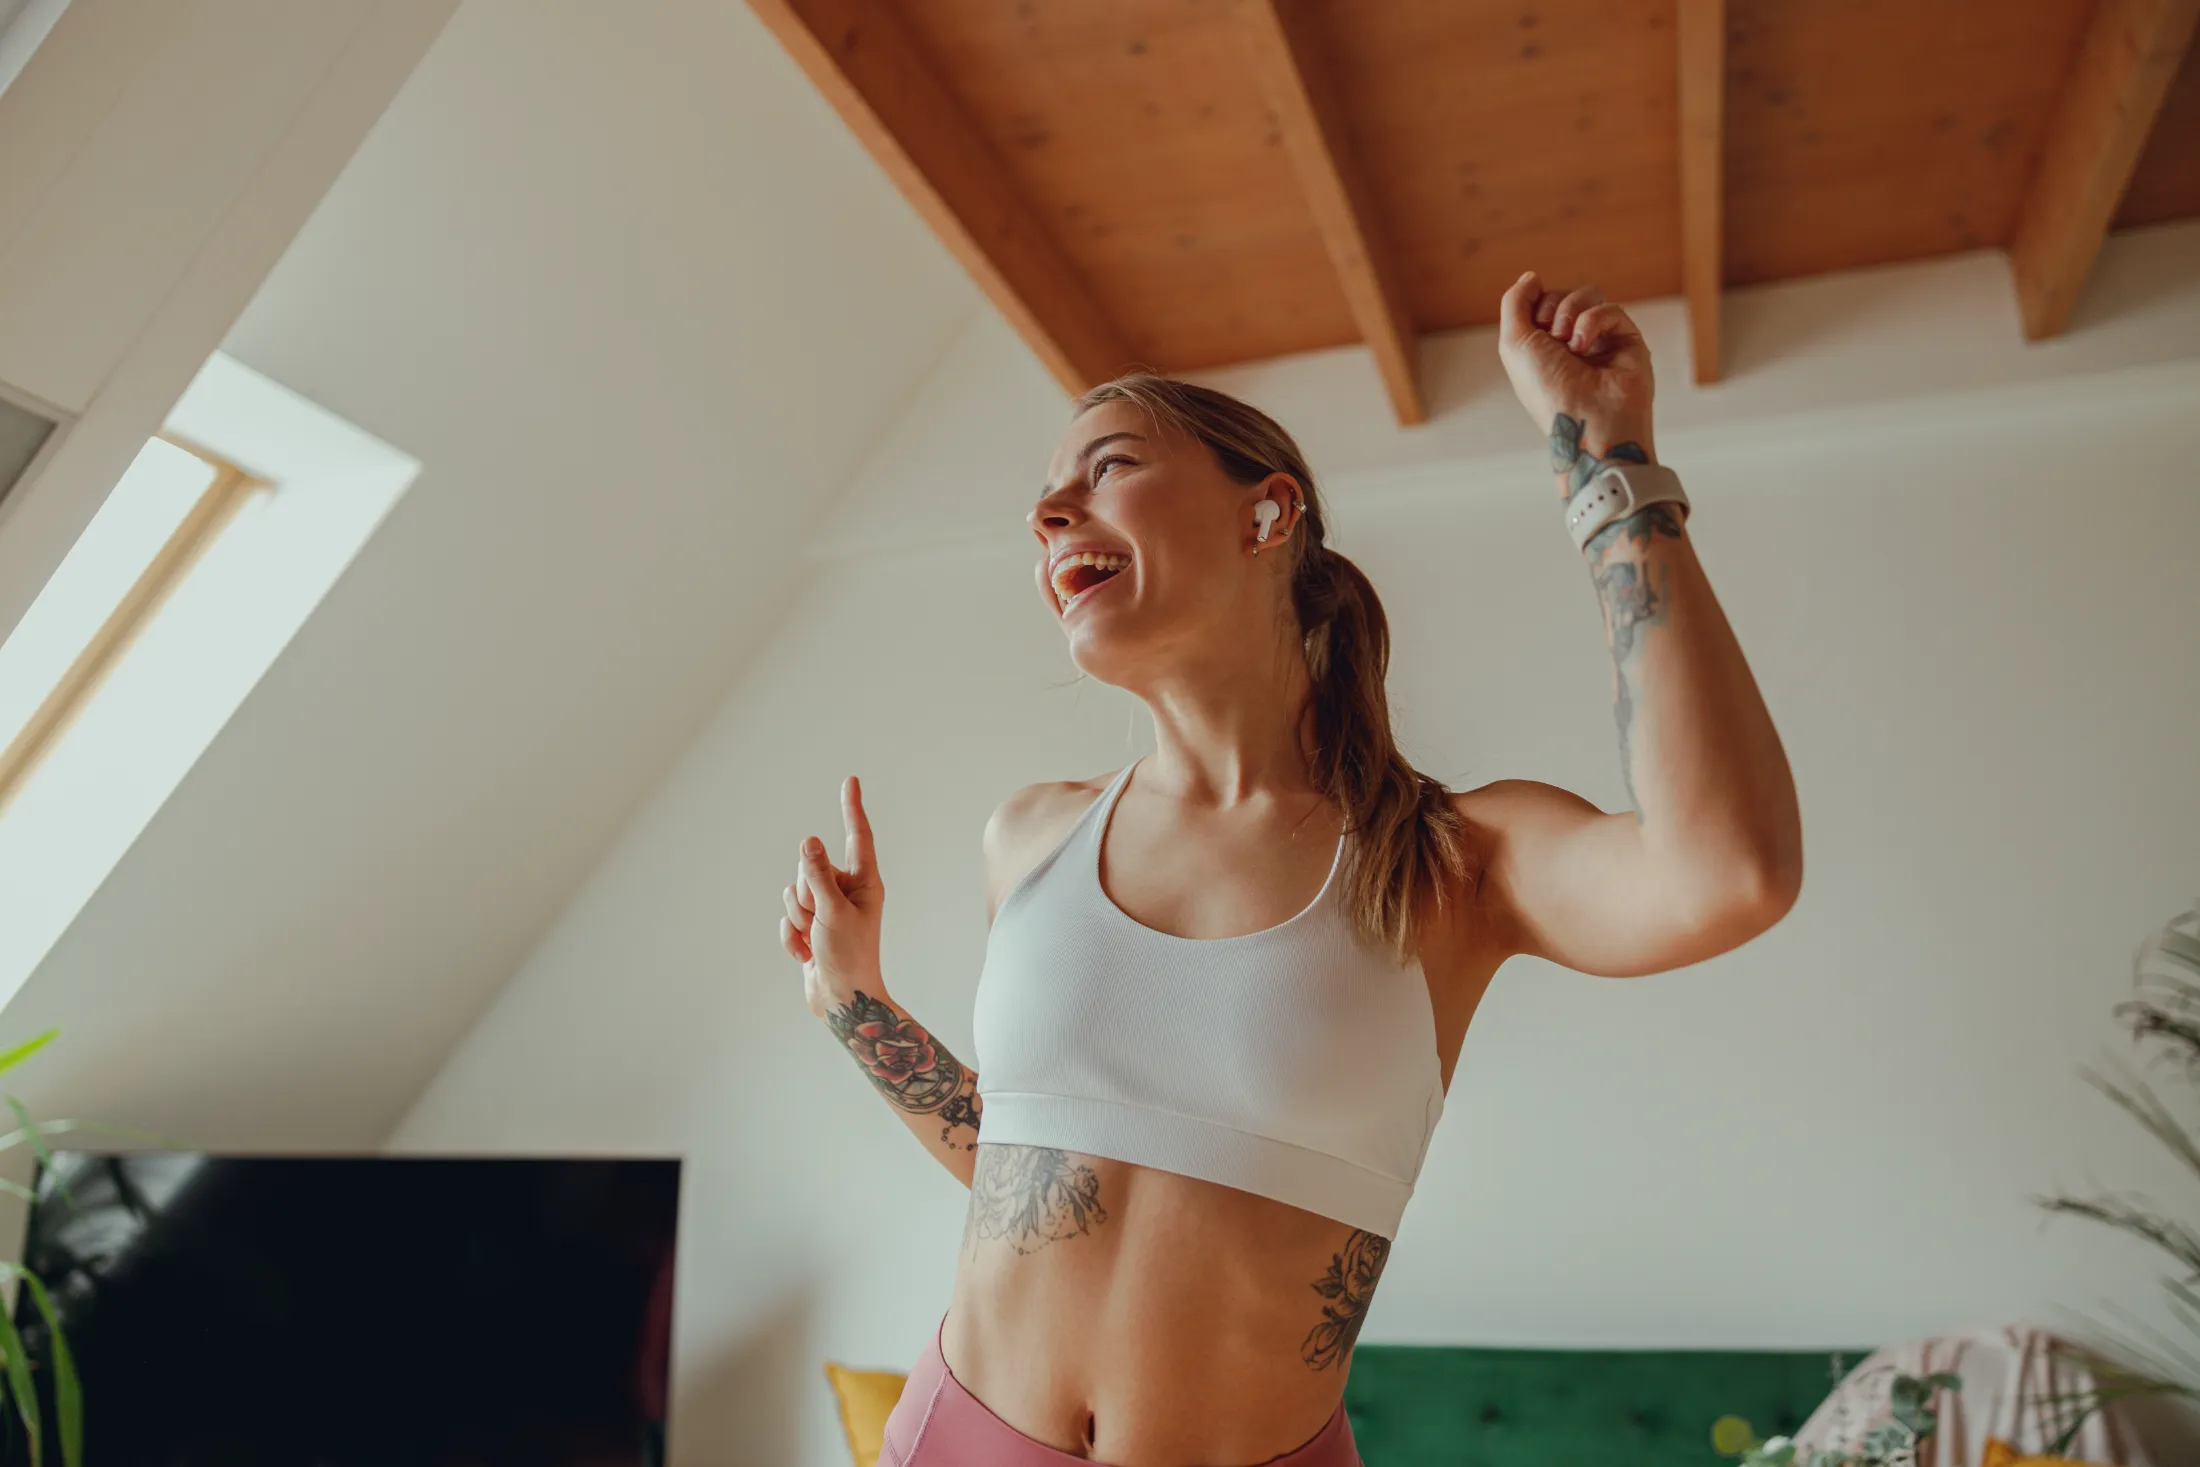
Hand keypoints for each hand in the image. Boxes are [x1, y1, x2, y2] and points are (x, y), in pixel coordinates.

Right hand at [781, 775, 885, 1018]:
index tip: (851, 780)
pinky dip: (791, 938)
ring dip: (797, 919)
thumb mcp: (832, 912)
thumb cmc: (849, 957)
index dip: (851, 807)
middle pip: (809, 867)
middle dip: (806, 896)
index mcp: (865, 883)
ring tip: (816, 940)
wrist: (842, 1000)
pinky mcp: (811, 926)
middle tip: (821, 923)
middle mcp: (847, 891)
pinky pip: (787, 917)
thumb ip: (818, 875)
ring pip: (793, 892)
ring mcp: (827, 908)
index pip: (857, 836)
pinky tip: (806, 955)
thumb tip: (809, 840)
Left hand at [1496, 272, 1655, 463]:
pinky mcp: (1627, 341)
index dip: (1534, 303)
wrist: (1584, 419)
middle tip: (1552, 336)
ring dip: (1571, 311)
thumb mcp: (1514, 343)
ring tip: (1568, 342)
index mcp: (1543, 347)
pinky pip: (1611, 309)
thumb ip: (1515, 303)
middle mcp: (1571, 344)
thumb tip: (1531, 276)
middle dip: (1552, 307)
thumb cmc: (1547, 390)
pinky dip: (1593, 322)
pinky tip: (1585, 346)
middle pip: (1563, 294)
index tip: (1534, 324)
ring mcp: (1601, 341)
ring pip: (1589, 295)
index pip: (1540, 302)